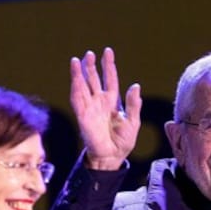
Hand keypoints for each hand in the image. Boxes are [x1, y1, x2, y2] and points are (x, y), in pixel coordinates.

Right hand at [70, 48, 141, 169]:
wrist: (112, 157)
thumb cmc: (123, 142)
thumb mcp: (133, 121)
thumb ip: (133, 104)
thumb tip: (135, 86)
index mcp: (112, 102)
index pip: (109, 79)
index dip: (108, 66)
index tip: (107, 51)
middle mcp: (99, 102)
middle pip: (93, 79)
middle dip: (90, 66)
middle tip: (89, 53)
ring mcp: (90, 108)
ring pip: (82, 87)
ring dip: (79, 74)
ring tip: (77, 60)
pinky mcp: (82, 116)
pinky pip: (77, 100)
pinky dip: (76, 88)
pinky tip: (75, 78)